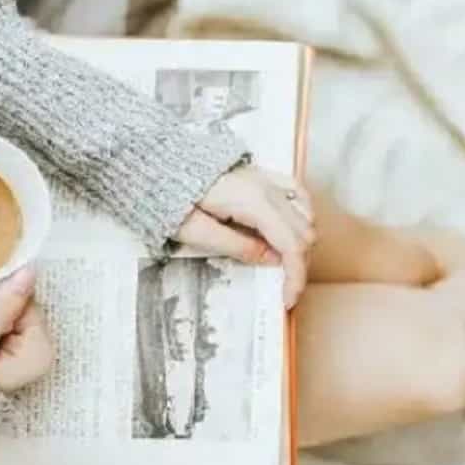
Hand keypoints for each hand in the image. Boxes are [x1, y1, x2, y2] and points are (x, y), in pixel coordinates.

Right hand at [0, 268, 52, 391]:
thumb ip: (2, 306)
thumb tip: (28, 272)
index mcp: (40, 354)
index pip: (28, 302)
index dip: (0, 301)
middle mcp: (39, 355)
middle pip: (19, 306)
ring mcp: (25, 354)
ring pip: (8, 310)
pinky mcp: (10, 352)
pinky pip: (0, 321)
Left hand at [175, 165, 314, 307]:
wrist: (159, 166)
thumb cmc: (169, 195)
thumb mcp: (197, 232)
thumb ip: (238, 247)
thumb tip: (272, 260)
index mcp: (253, 201)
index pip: (291, 243)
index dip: (295, 275)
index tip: (288, 298)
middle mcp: (266, 187)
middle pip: (303, 232)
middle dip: (298, 265)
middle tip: (284, 288)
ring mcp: (266, 178)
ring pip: (306, 214)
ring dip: (301, 243)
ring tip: (284, 265)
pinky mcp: (261, 176)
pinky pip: (296, 192)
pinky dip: (302, 215)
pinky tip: (295, 230)